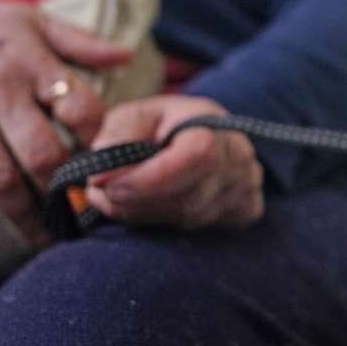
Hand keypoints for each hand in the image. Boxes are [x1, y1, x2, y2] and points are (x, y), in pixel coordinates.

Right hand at [0, 0, 133, 244]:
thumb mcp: (29, 20)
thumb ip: (79, 42)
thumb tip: (127, 58)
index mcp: (29, 62)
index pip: (78, 106)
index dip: (99, 139)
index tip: (109, 163)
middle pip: (40, 154)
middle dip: (64, 192)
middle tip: (81, 216)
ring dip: (24, 216)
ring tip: (44, 236)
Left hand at [85, 96, 263, 230]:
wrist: (202, 134)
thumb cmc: (162, 125)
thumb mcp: (133, 117)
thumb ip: (114, 138)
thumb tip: (99, 175)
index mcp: (212, 124)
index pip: (196, 156)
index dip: (150, 179)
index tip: (107, 186)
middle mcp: (239, 157)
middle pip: (190, 196)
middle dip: (137, 202)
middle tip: (100, 195)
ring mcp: (247, 187)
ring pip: (191, 218)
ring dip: (145, 213)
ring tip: (117, 199)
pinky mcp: (246, 210)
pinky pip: (202, 228)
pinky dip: (166, 222)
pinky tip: (151, 207)